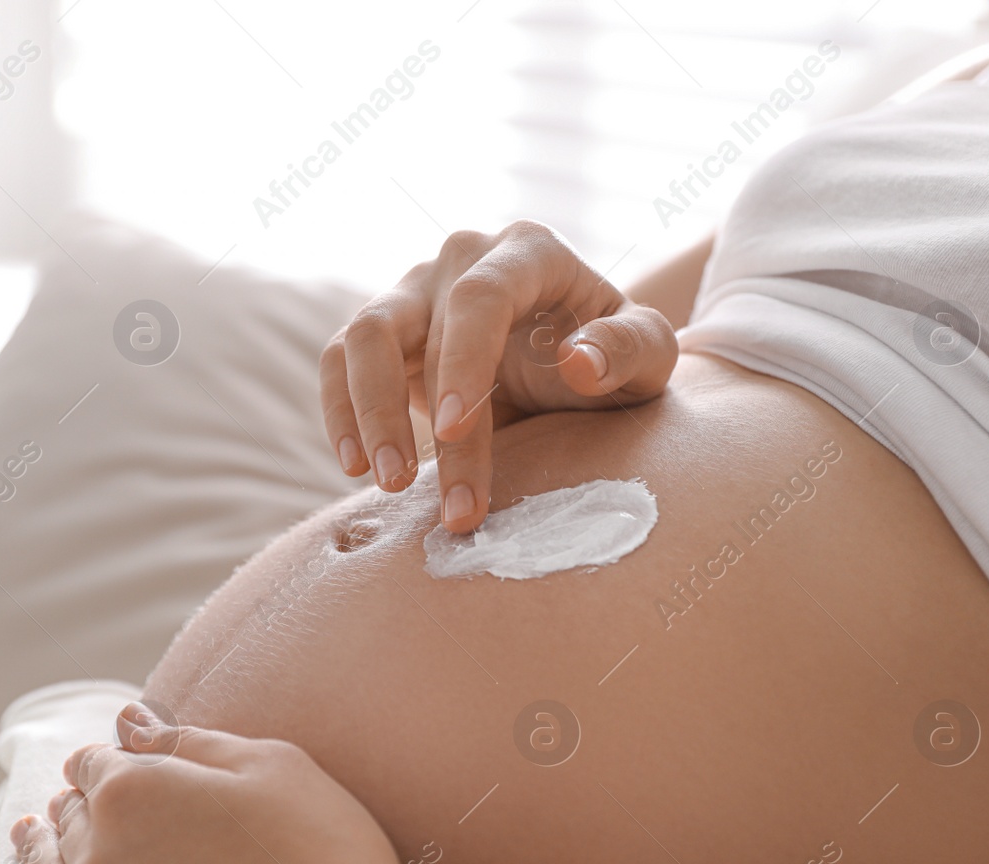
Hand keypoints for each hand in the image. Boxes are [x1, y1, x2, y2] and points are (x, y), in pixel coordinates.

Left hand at [0, 702, 422, 863]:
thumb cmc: (326, 853)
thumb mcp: (270, 766)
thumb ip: (187, 741)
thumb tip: (127, 722)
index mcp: (134, 790)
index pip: (98, 764)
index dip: (110, 760)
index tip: (119, 763)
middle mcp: (98, 857)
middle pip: (69, 821)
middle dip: (73, 804)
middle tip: (72, 801)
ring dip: (35, 851)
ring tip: (25, 836)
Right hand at [319, 219, 678, 533]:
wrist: (579, 365)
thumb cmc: (616, 359)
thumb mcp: (648, 357)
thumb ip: (629, 350)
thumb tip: (578, 362)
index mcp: (529, 252)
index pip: (480, 297)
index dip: (460, 362)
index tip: (453, 430)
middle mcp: (462, 259)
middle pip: (406, 325)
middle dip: (403, 414)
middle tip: (416, 488)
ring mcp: (417, 291)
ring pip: (358, 338)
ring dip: (363, 413)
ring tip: (386, 481)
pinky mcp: (387, 332)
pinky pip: (339, 363)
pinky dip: (341, 413)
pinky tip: (356, 467)